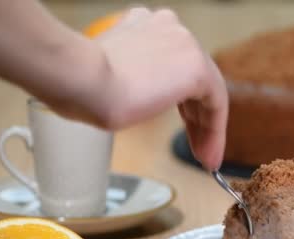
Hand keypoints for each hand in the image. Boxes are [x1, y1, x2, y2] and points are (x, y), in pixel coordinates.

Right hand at [94, 7, 227, 169]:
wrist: (79, 79)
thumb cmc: (77, 82)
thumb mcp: (105, 76)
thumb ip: (126, 79)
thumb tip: (132, 96)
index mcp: (143, 25)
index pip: (172, 67)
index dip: (179, 102)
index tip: (179, 127)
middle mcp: (167, 28)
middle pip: (192, 81)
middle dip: (195, 118)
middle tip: (196, 147)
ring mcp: (184, 44)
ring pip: (207, 93)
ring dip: (207, 129)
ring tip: (204, 157)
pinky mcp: (196, 67)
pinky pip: (216, 104)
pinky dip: (215, 132)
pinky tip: (208, 154)